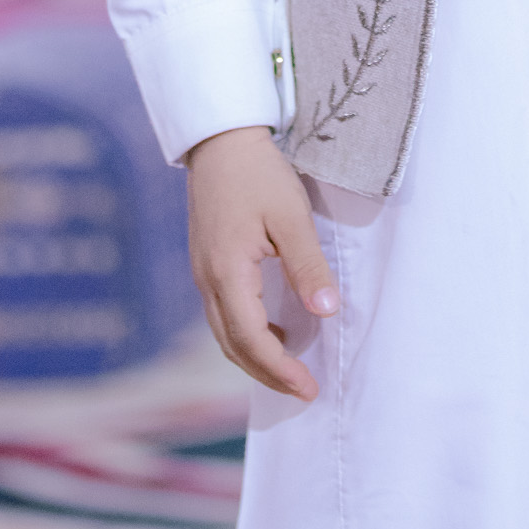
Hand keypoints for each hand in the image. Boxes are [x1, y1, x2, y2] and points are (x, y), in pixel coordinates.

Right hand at [185, 125, 337, 397]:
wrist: (220, 139)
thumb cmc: (258, 173)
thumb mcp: (291, 216)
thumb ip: (308, 266)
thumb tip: (326, 312)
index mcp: (227, 273)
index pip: (252, 340)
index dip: (280, 369)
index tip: (310, 388)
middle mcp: (208, 280)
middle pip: (233, 346)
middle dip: (267, 374)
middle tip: (303, 389)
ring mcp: (202, 272)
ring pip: (224, 332)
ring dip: (255, 356)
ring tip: (290, 367)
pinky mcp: (206, 262)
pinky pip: (222, 313)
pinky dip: (246, 333)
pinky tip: (274, 328)